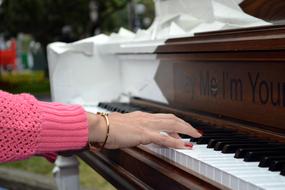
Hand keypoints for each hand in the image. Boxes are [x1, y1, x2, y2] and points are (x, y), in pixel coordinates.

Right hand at [87, 111, 201, 148]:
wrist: (99, 126)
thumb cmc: (107, 128)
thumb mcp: (124, 127)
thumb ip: (133, 130)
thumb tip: (137, 135)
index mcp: (141, 116)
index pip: (163, 118)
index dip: (175, 122)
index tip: (182, 128)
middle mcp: (146, 118)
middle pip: (172, 118)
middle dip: (185, 124)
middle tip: (195, 131)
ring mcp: (146, 125)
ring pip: (172, 124)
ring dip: (186, 130)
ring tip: (195, 136)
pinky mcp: (143, 134)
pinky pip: (164, 138)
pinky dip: (176, 142)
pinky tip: (184, 145)